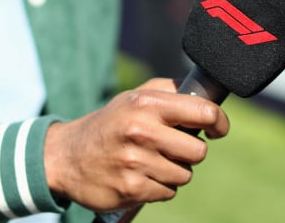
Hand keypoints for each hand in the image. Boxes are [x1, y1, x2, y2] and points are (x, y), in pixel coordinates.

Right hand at [43, 78, 229, 211]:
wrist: (66, 156)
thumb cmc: (109, 124)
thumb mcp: (133, 97)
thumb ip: (168, 91)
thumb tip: (205, 93)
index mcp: (146, 104)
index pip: (203, 111)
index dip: (218, 122)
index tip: (217, 129)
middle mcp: (141, 131)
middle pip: (198, 151)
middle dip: (189, 152)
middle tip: (171, 148)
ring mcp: (136, 162)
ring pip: (184, 175)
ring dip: (173, 171)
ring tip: (150, 161)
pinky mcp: (132, 190)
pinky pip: (168, 193)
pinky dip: (159, 187)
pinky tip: (140, 176)